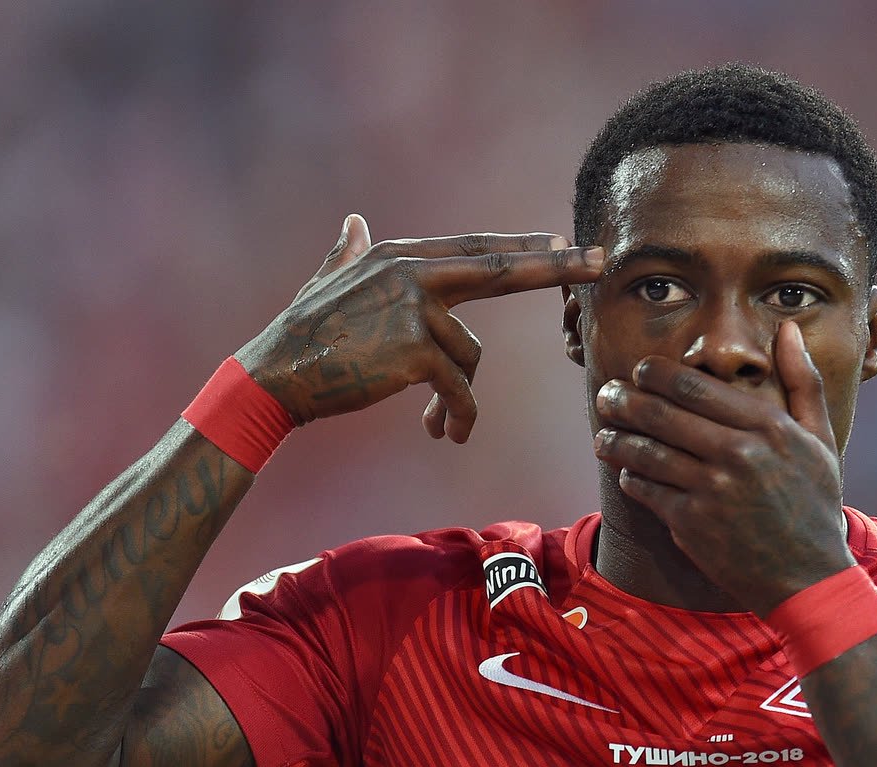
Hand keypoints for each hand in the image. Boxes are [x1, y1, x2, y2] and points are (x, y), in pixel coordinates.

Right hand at [235, 215, 603, 440]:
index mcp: (398, 257)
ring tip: (438, 422)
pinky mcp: (415, 350)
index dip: (522, 248)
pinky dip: (456, 415)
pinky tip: (444, 434)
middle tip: (600, 262)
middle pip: (499, 268)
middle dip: (555, 266)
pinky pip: (458, 388)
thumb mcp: (326, 284)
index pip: (476, 249)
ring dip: (458, 397)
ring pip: (468, 358)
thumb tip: (351, 222)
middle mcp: (411, 273)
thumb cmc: (302, 336)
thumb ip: (346, 253)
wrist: (276, 376)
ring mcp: (415, 308)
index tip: (563, 240)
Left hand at [592, 321, 854, 614]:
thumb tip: (788, 329)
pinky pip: (647, 490)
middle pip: (662, 414)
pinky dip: (631, 476)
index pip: (696, 388)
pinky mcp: (692, 524)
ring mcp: (712, 490)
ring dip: (616, 439)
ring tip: (604, 435)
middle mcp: (739, 454)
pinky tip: (627, 470)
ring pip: (646, 451)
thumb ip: (803, 381)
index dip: (657, 374)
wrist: (808, 576)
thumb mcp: (820, 439)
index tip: (640, 370)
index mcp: (768, 427)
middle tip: (607, 395)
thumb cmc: (814, 504)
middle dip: (625, 400)